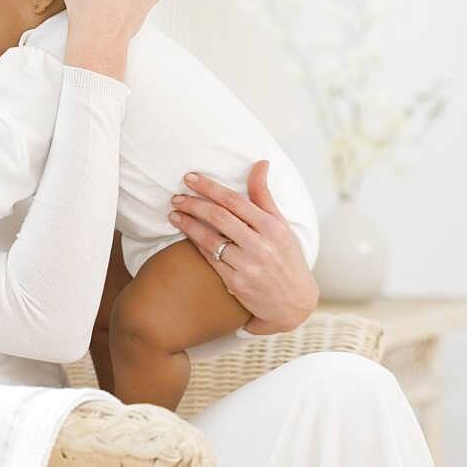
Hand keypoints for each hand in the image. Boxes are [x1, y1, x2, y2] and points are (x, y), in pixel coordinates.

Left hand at [168, 161, 318, 334]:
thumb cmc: (286, 257)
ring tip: (173, 214)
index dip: (209, 187)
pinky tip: (186, 234)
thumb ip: (264, 195)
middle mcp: (261, 245)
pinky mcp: (237, 283)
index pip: (234, 200)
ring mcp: (248, 265)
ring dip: (188, 224)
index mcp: (272, 227)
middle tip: (176, 197)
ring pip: (211, 239)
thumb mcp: (281, 225)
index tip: (190, 178)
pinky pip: (210, 259)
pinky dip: (196, 244)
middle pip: (219, 217)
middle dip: (193, 203)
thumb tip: (260, 163)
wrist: (294, 302)